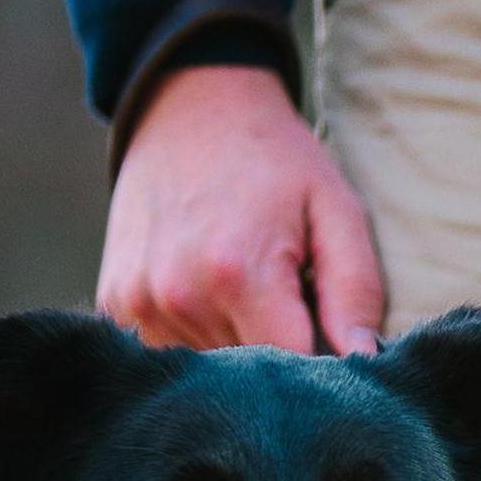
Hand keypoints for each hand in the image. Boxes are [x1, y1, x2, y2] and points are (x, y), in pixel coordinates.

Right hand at [97, 62, 386, 355]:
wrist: (189, 104)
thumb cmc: (276, 160)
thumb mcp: (336, 211)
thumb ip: (355, 292)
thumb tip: (364, 363)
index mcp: (238, 276)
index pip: (292, 369)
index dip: (320, 369)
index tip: (332, 345)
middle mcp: (180, 296)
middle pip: (250, 376)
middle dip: (279, 359)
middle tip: (291, 305)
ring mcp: (140, 302)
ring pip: (210, 370)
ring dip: (236, 349)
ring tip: (249, 293)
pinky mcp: (116, 302)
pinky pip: (170, 352)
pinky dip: (198, 338)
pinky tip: (210, 295)